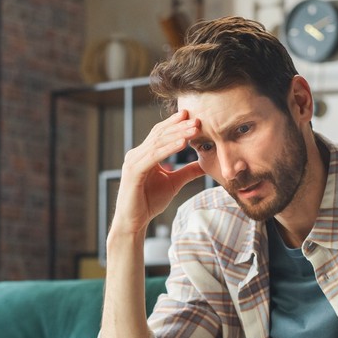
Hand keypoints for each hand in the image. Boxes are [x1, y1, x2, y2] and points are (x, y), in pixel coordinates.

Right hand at [111, 110, 206, 237]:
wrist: (134, 221)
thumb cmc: (149, 203)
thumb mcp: (174, 183)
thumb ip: (187, 172)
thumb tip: (204, 164)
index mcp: (143, 154)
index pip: (160, 134)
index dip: (175, 124)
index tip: (192, 115)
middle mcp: (136, 154)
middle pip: (159, 134)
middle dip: (179, 126)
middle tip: (197, 119)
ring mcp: (133, 162)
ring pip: (158, 143)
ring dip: (178, 134)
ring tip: (194, 129)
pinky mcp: (134, 172)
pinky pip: (154, 157)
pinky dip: (169, 149)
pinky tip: (183, 143)